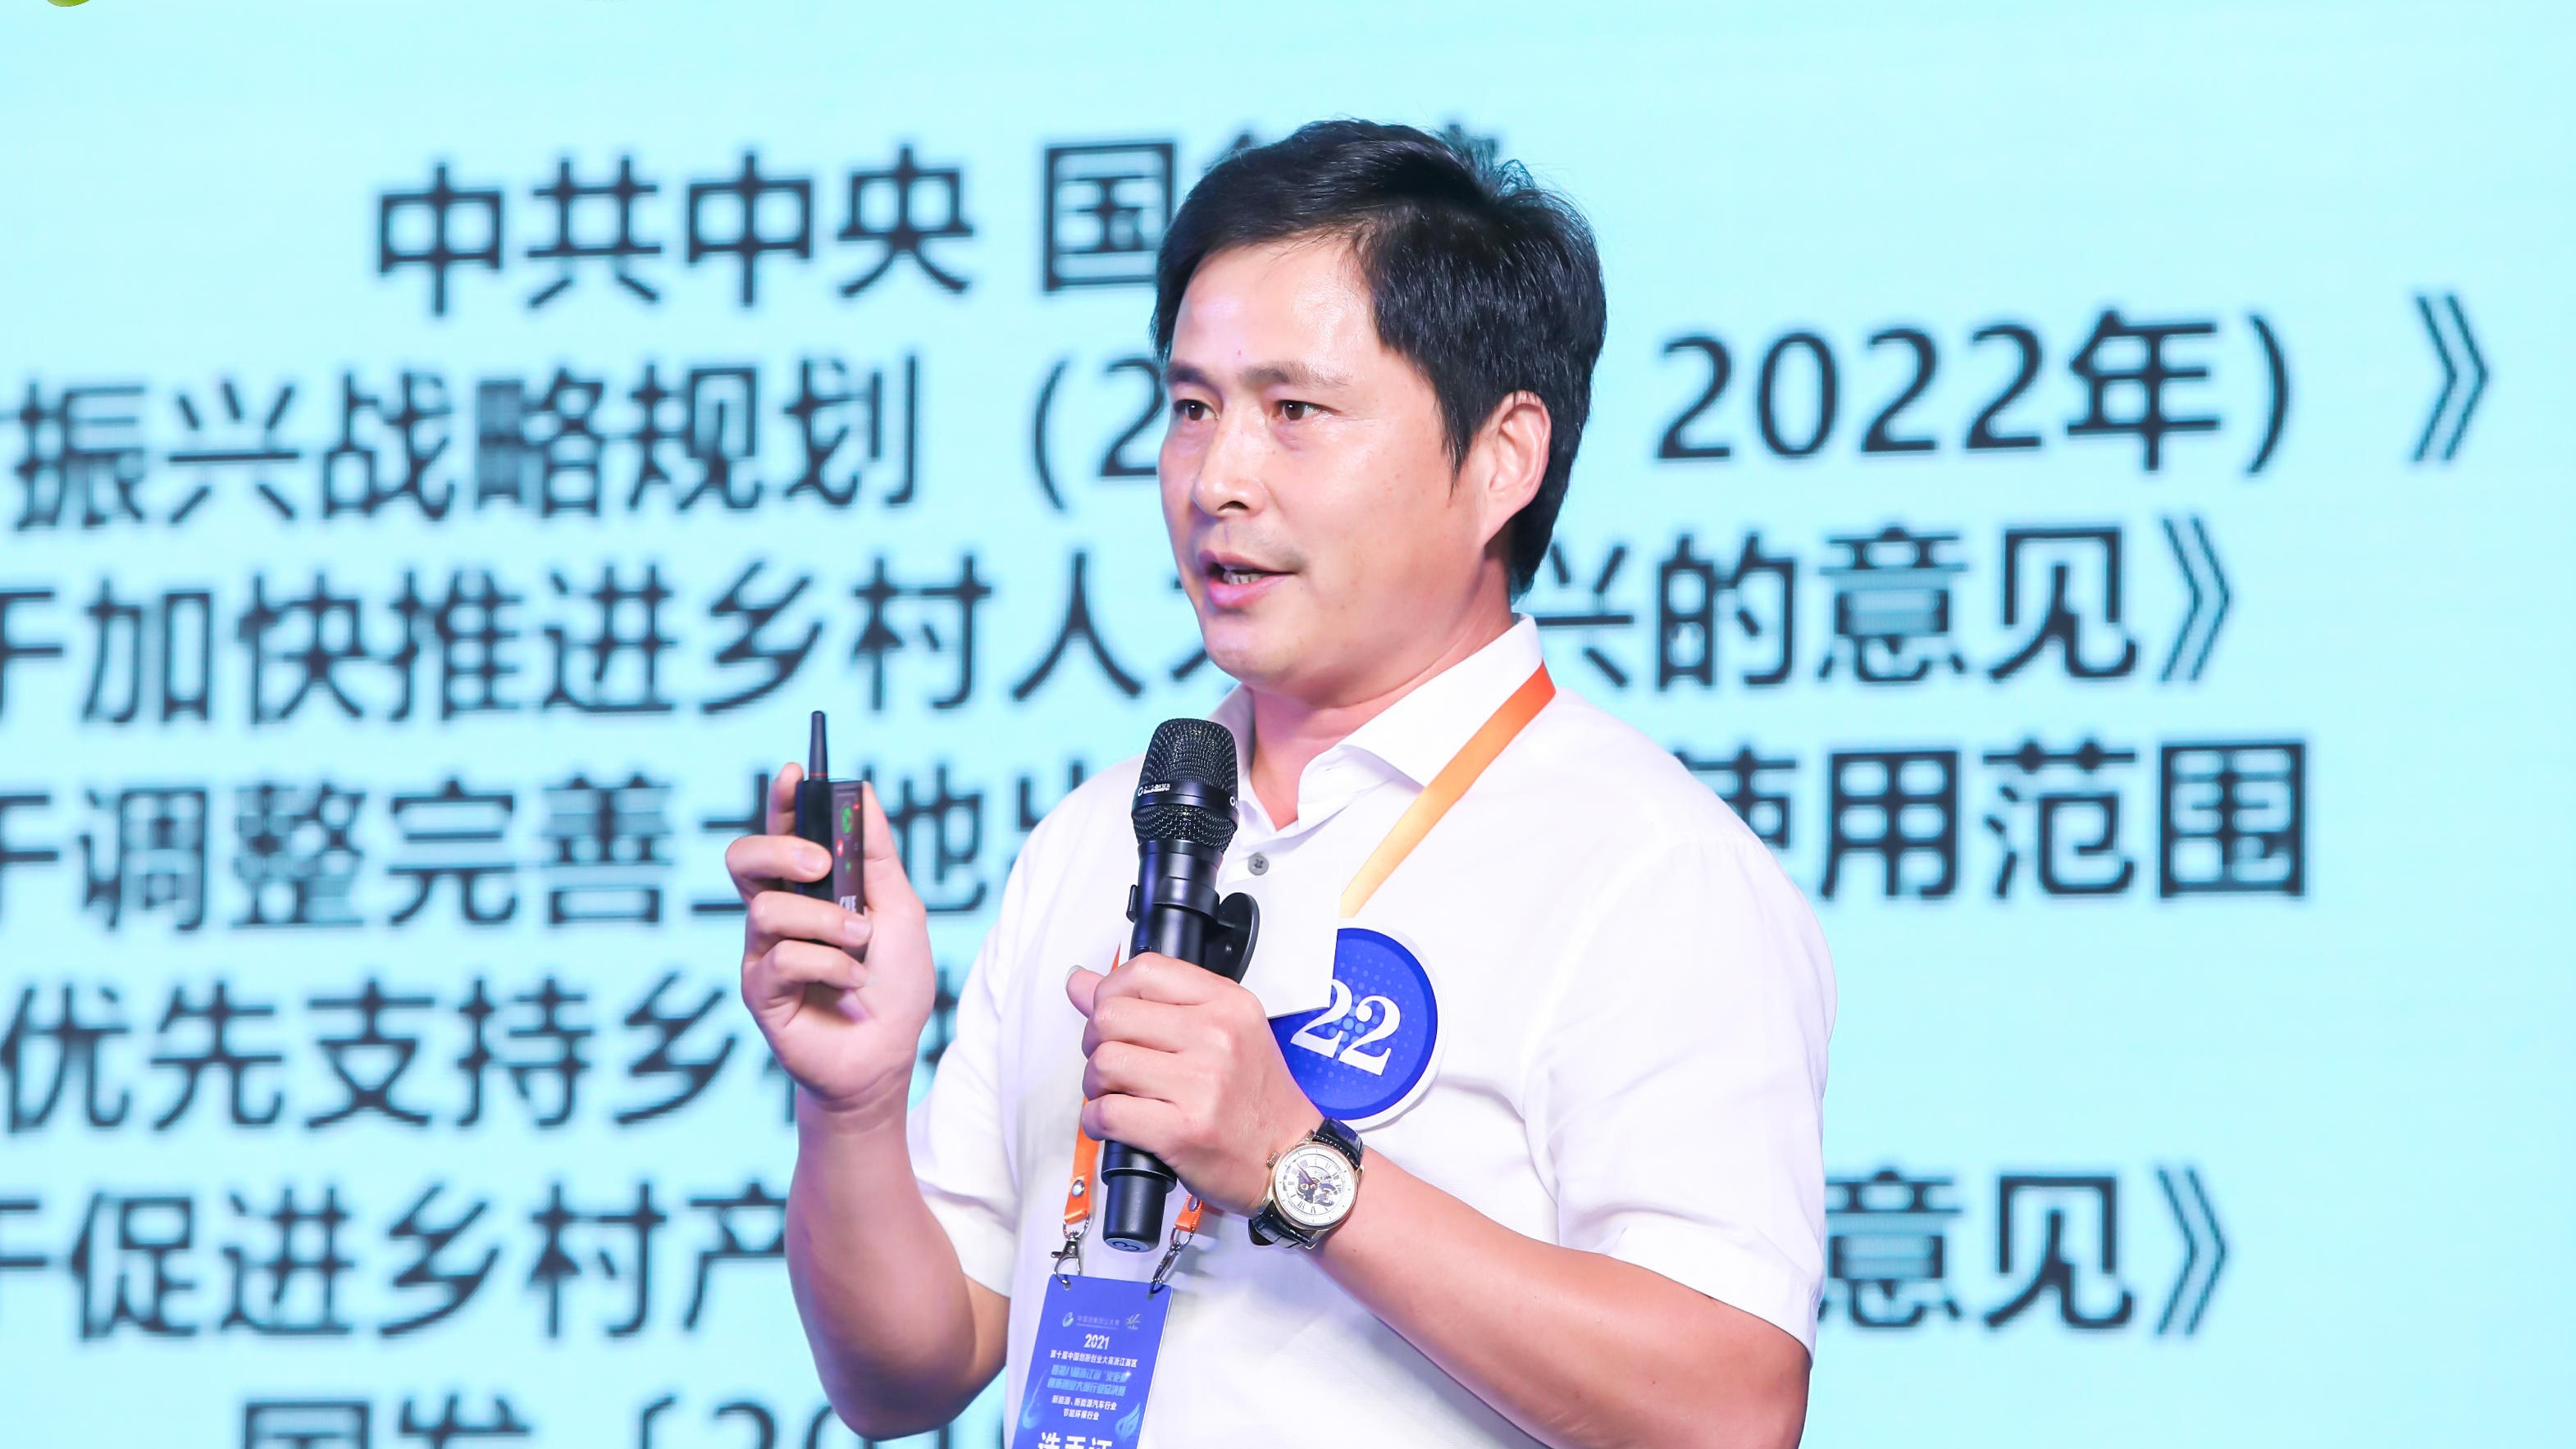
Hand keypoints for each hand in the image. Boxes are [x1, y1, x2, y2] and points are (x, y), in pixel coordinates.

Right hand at [728, 764, 934, 1130]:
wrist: (888, 1055)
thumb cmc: (895, 984)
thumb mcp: (900, 908)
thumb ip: (877, 855)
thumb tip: (863, 791)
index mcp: (808, 888)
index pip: (783, 831)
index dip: (782, 799)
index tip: (797, 772)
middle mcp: (778, 913)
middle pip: (744, 857)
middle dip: (780, 846)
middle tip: (821, 863)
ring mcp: (762, 951)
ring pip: (769, 907)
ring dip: (829, 923)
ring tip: (861, 945)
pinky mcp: (759, 990)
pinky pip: (782, 956)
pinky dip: (829, 964)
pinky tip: (851, 983)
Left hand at [1067, 954, 1320, 1216]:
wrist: (1290, 1159)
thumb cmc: (1255, 1099)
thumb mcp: (1223, 1032)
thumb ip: (1154, 1002)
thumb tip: (1081, 982)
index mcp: (1227, 1004)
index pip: (1143, 970)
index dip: (1109, 992)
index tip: (1109, 1013)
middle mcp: (1216, 1036)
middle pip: (1110, 1016)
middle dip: (1096, 1042)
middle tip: (1113, 1063)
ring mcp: (1200, 1084)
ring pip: (1103, 1064)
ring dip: (1096, 1085)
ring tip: (1117, 1095)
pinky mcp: (1182, 1131)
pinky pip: (1106, 1113)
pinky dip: (1096, 1122)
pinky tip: (1113, 1124)